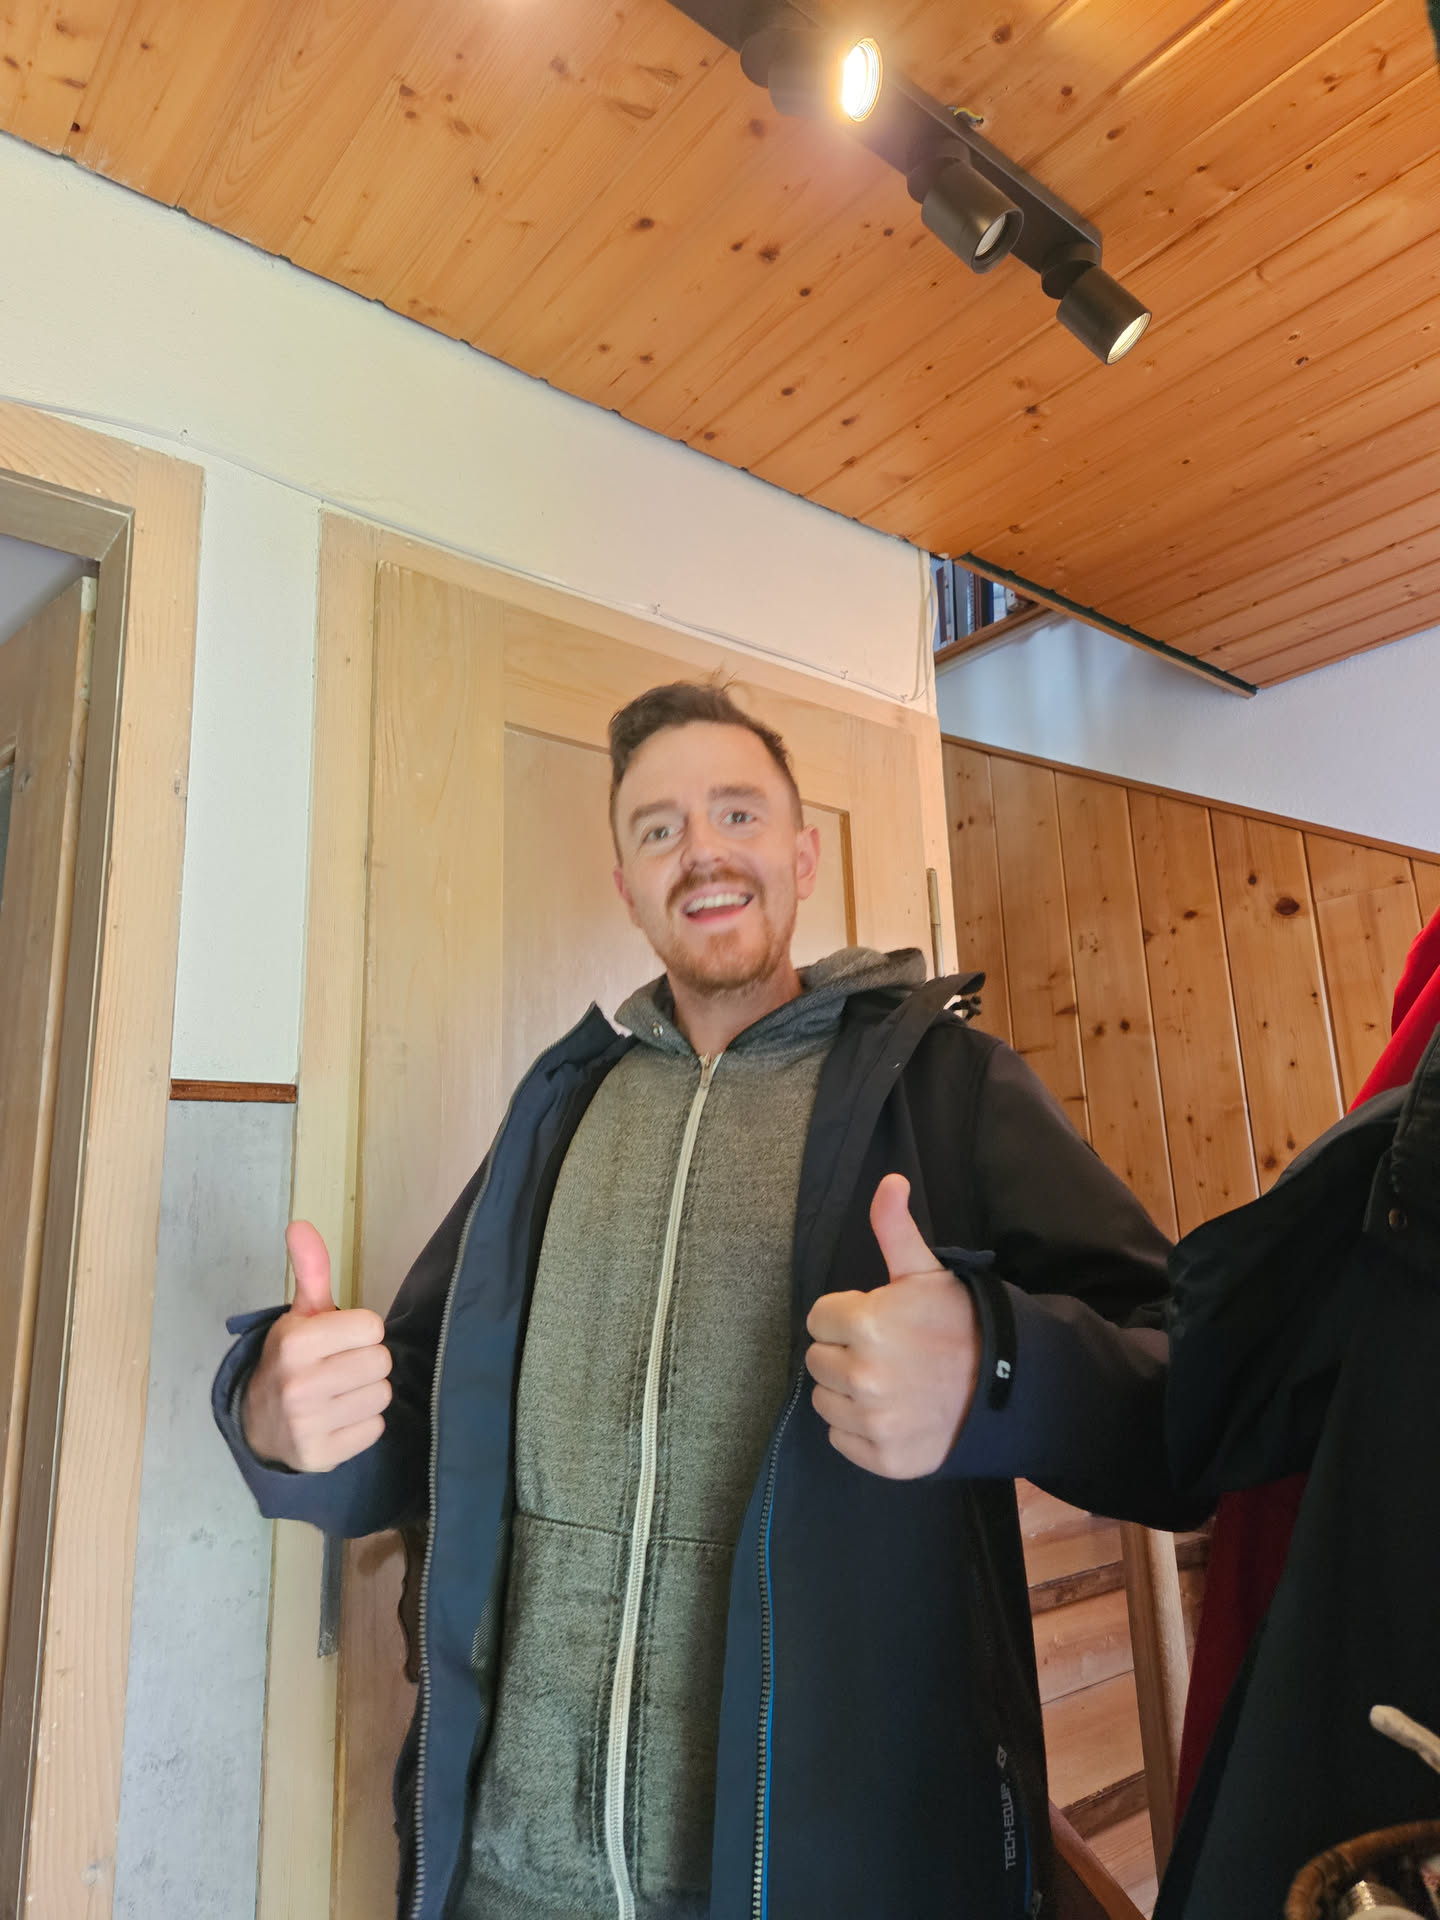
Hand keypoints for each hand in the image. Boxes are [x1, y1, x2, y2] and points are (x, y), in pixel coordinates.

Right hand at [240, 1221, 392, 1471]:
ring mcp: (308, 1424)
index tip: (338, 1340)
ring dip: (366, 1394)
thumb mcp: (300, 1314)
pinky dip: (362, 1425)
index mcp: (296, 1342)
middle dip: (365, 1362)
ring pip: (382, 1396)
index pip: (373, 1328)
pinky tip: (337, 1418)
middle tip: (340, 1367)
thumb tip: (301, 1223)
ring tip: (338, 1392)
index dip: (359, 1332)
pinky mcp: (320, 1455)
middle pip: (382, 1363)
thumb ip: (310, 1269)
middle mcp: (300, 1384)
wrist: (258, 1421)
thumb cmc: (291, 1360)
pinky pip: (374, 1430)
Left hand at [805, 1174, 979, 1478]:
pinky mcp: (882, 1459)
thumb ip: (895, 1229)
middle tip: (885, 1352)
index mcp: (866, 1324)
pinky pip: (840, 1439)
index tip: (876, 1321)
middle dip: (844, 1352)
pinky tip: (891, 1412)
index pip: (818, 1319)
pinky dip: (858, 1430)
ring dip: (846, 1392)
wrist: (1010, 1389)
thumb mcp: (927, 1272)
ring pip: (824, 1400)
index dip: (845, 1316)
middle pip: (817, 1360)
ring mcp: (873, 1422)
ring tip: (889, 1382)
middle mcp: (863, 1376)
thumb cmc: (961, 1323)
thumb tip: (889, 1181)